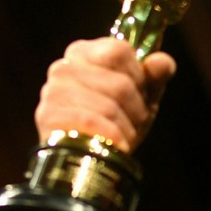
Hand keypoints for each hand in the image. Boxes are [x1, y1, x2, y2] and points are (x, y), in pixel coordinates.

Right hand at [34, 37, 175, 152]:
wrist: (91, 159)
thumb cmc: (118, 121)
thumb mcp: (143, 96)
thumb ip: (155, 76)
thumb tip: (162, 62)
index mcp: (85, 53)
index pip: (119, 51)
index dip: (139, 76)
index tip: (141, 92)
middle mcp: (64, 67)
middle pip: (119, 84)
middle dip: (137, 109)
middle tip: (135, 122)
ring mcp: (53, 92)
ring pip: (109, 107)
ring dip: (126, 127)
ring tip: (124, 135)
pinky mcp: (48, 117)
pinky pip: (92, 124)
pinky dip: (111, 137)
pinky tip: (115, 144)